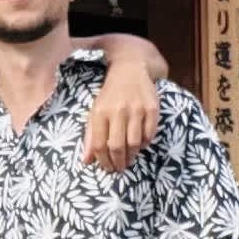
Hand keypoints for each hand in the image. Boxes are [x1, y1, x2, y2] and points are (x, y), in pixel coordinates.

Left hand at [82, 51, 158, 173]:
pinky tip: (140, 144)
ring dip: (132, 156)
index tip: (107, 168)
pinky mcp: (152, 108)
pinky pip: (149, 134)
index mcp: (100, 112)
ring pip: (134, 143)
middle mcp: (118, 111)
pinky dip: (145, 144)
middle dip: (118, 162)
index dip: (103, 161)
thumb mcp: (95, 111)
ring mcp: (136, 109)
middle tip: (119, 169)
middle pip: (117, 146)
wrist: (130, 69)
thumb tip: (86, 161)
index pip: (99, 144)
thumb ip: (90, 136)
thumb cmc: (110, 95)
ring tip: (129, 159)